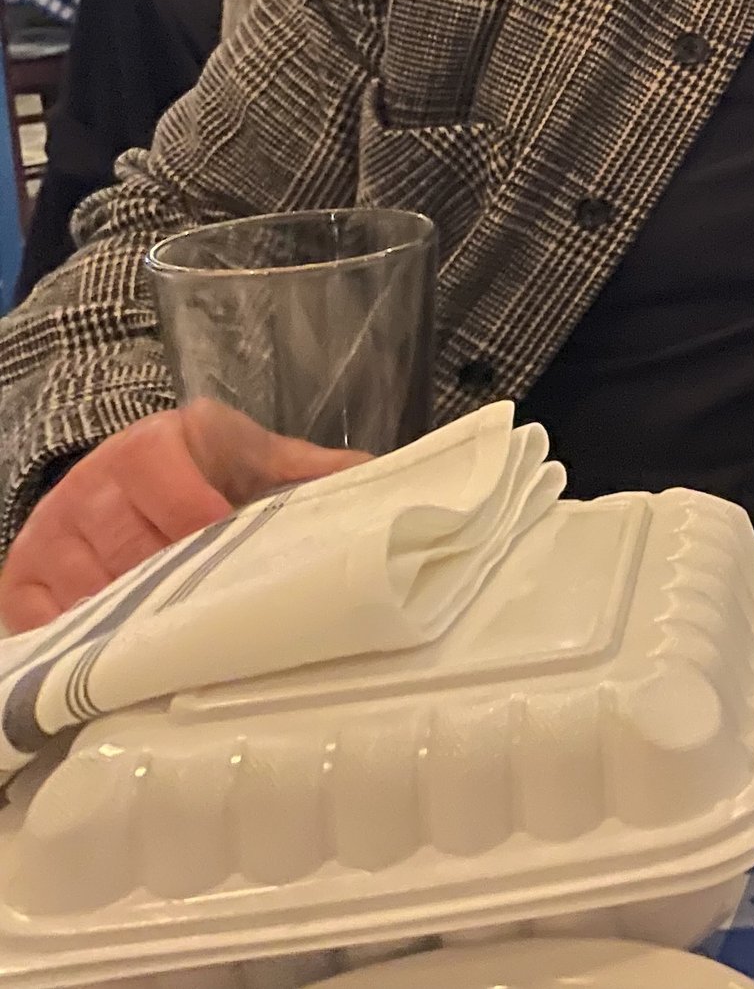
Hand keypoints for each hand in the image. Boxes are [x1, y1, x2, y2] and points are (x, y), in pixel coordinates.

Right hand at [0, 403, 366, 632]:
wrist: (138, 484)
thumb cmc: (217, 478)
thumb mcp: (263, 464)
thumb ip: (316, 472)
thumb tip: (379, 484)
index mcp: (158, 441)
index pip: (167, 479)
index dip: (197, 518)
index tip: (229, 551)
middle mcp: (94, 478)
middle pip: (123, 539)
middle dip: (168, 578)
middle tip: (206, 612)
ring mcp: (52, 528)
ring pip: (83, 581)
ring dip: (128, 614)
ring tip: (171, 635)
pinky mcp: (21, 576)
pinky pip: (40, 615)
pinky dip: (77, 639)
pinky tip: (117, 651)